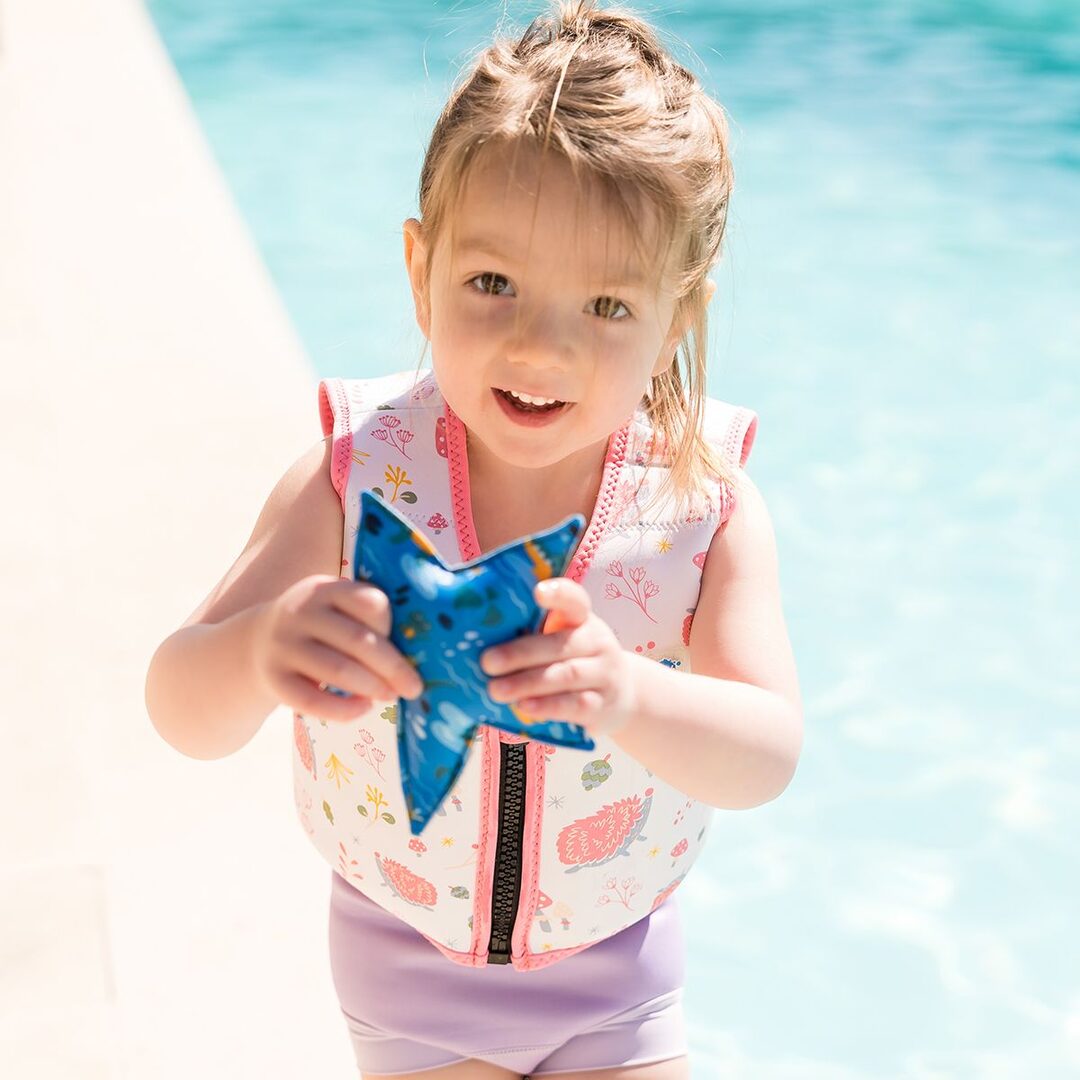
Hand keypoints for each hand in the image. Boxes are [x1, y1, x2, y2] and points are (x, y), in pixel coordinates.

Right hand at [251, 576, 422, 722]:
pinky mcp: (274, 679)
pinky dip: (344, 710)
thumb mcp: (335, 609)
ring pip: (338, 670)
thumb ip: (365, 620)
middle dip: (393, 667)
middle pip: (358, 640)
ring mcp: (284, 645)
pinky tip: (363, 709)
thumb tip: (418, 654)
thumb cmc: (318, 628)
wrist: (256, 642)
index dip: (391, 627)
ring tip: (390, 696)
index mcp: (326, 589)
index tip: (403, 644)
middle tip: (413, 687)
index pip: (370, 602)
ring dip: (372, 687)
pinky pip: (313, 700)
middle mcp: (301, 612)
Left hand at [480, 577, 636, 735]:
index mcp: (582, 618)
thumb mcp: (561, 640)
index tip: (537, 592)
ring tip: (495, 690)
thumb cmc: (573, 661)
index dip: (558, 593)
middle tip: (487, 662)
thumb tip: (476, 641)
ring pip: (566, 675)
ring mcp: (604, 674)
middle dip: (520, 653)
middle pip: (560, 644)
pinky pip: (575, 705)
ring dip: (527, 683)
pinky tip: (524, 707)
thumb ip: (530, 635)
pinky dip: (547, 706)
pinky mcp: (602, 705)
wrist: (622, 696)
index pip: (574, 599)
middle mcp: (598, 641)